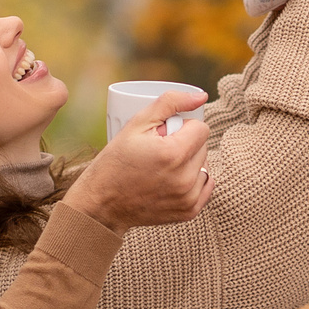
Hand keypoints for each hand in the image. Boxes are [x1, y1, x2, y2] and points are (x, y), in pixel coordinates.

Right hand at [64, 88, 214, 228]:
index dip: (182, 126)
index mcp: (173, 154)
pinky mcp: (189, 212)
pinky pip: (205, 186)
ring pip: (204, 166)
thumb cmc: (116, 161)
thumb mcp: (136, 123)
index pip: (201, 128)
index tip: (164, 134)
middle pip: (203, 147)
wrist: (102, 203)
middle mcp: (185, 179)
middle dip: (186, 143)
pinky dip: (193, 180)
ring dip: (190, 162)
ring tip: (163, 167)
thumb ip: (170, 103)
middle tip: (159, 150)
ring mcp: (188, 198)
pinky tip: (172, 180)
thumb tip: (201, 96)